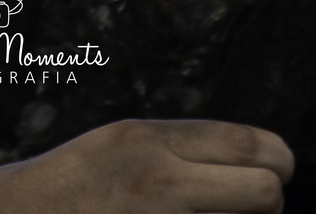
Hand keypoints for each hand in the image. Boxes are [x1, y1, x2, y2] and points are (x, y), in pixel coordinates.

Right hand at [0, 119, 292, 211]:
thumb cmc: (70, 188)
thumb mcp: (122, 146)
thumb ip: (179, 150)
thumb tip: (255, 162)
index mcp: (150, 140)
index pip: (255, 147)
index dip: (276, 163)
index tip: (272, 171)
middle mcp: (160, 181)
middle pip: (266, 193)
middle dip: (267, 203)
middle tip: (243, 207)